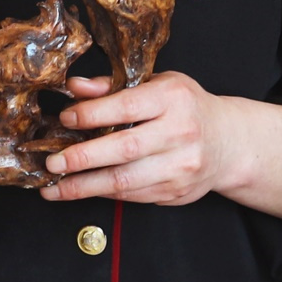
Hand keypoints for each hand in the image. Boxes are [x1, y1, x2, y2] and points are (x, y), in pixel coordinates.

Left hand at [41, 72, 234, 206]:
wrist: (228, 142)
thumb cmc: (186, 108)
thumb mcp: (157, 85)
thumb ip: (113, 87)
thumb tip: (74, 88)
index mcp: (174, 99)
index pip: (126, 106)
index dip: (92, 114)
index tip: (66, 119)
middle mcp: (180, 133)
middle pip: (124, 148)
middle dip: (82, 158)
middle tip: (52, 162)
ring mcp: (181, 166)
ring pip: (126, 180)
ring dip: (85, 186)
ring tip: (55, 187)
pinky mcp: (176, 191)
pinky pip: (133, 195)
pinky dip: (104, 194)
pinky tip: (82, 190)